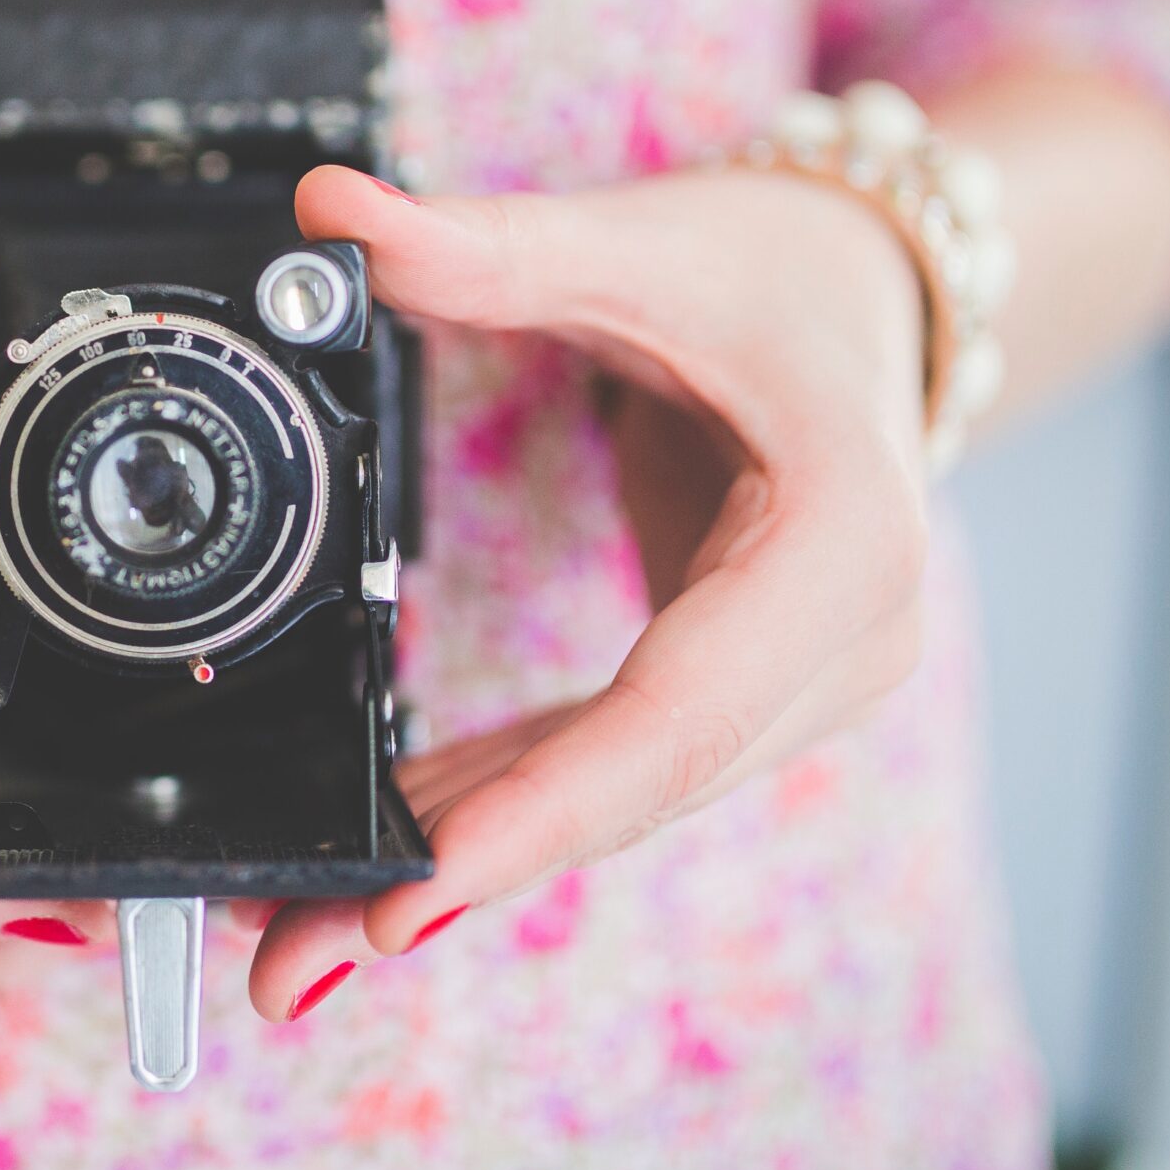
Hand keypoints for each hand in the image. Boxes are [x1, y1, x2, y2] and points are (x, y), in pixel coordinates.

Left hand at [244, 164, 931, 1017]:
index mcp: (844, 544)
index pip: (679, 709)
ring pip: (613, 803)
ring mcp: (797, 686)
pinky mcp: (738, 695)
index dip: (543, 808)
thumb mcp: (644, 244)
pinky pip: (606, 770)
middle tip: (294, 958)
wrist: (875, 294)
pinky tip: (389, 850)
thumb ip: (491, 246)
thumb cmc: (779, 272)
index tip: (416, 890)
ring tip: (301, 935)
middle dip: (464, 876)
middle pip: (634, 791)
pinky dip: (497, 811)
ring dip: (462, 868)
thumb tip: (333, 211)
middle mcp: (842, 647)